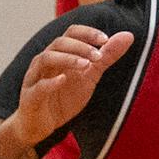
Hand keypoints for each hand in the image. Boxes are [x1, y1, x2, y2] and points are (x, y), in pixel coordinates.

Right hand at [0, 27, 136, 158]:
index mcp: (60, 54)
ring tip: (86, 65)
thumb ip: (107, 57)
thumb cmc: (63, 97)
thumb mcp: (89, 76)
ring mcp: (35, 78)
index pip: (71, 33)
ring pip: (46, 59)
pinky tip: (63, 80)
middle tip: (98, 56)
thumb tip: (129, 35)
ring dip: (67, 59)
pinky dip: (50, 82)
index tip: (105, 39)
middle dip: (80, 46)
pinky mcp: (30, 97)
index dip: (87, 33)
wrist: (40, 125)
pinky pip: (38, 86)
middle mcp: (45, 61)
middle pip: (59, 43)